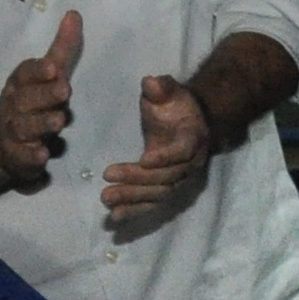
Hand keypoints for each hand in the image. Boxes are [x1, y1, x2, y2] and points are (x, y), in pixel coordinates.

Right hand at [0, 11, 82, 190]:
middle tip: (64, 90)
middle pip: (26, 100)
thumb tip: (75, 14)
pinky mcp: (18, 157)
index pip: (25, 73)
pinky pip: (23, 158)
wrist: (0, 143)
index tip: (53, 67)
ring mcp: (13, 132)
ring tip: (58, 121)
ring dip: (41, 124)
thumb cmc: (32, 101)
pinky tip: (43, 155)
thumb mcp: (46, 74)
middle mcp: (13, 106)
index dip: (38, 71)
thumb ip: (62, 48)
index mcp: (20, 83)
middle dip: (44, 95)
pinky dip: (31, 157)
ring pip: (24, 128)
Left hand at [100, 74, 218, 220]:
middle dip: (137, 180)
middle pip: (166, 178)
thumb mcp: (169, 90)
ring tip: (106, 197)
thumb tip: (150, 82)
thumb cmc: (175, 105)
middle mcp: (190, 164)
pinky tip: (114, 216)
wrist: (190, 121)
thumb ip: (161, 87)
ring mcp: (180, 180)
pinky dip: (134, 211)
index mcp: (193, 138)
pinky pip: (153, 204)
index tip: (143, 159)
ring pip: (158, 194)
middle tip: (108, 177)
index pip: (182, 152)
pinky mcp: (167, 189)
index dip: (165, 157)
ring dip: (132, 198)